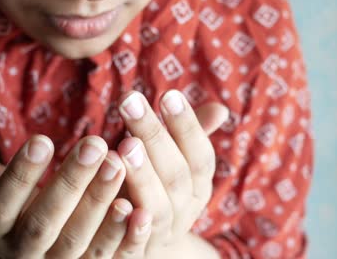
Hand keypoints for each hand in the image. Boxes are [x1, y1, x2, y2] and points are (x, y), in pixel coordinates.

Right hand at [0, 124, 151, 258]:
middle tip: (96, 144)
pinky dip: (127, 240)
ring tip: (119, 166)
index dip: (21, 174)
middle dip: (71, 183)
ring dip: (100, 207)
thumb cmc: (20, 212)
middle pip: (45, 222)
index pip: (2, 202)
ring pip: (80, 244)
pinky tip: (142, 210)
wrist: (40, 257)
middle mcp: (24, 254)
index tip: (42, 140)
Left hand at [114, 90, 228, 256]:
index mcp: (198, 187)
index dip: (187, 126)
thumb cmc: (156, 188)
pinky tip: (117, 202)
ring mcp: (163, 235)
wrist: (146, 244)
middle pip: (176, 175)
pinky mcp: (138, 254)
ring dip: (144, 177)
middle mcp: (186, 211)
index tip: (168, 94)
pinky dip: (131, 226)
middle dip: (154, 137)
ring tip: (124, 145)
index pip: (199, 155)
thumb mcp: (173, 163)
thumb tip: (220, 109)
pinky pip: (136, 244)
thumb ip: (188, 137)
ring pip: (159, 208)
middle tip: (130, 102)